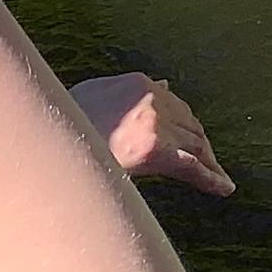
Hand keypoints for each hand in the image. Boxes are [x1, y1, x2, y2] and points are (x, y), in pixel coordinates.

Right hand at [71, 72, 235, 196]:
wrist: (48, 143)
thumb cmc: (64, 122)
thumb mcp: (96, 93)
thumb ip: (129, 91)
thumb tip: (166, 84)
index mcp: (139, 84)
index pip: (175, 106)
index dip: (186, 126)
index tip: (194, 139)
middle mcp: (152, 99)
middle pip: (189, 125)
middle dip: (200, 145)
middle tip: (209, 164)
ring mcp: (155, 123)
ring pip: (195, 145)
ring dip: (209, 163)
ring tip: (220, 180)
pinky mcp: (154, 150)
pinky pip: (192, 166)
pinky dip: (212, 177)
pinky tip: (224, 188)